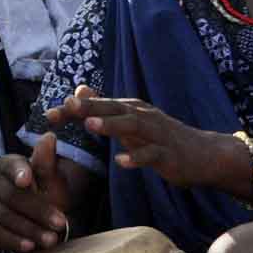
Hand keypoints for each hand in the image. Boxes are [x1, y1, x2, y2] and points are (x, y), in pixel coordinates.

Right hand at [0, 130, 72, 252]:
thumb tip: (48, 136)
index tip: (27, 181)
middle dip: (36, 211)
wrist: (43, 225)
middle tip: (59, 225)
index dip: (18, 172)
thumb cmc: (49, 199)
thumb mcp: (54, 183)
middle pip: (9, 194)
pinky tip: (28, 246)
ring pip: (1, 215)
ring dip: (27, 229)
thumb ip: (48, 163)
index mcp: (8, 165)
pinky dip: (11, 240)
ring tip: (49, 240)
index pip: (9, 164)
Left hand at [47, 85, 240, 190]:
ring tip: (90, 125)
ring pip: (133, 126)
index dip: (74, 109)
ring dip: (111, 125)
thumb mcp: (131, 121)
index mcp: (130, 110)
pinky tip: (122, 162)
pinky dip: (137, 157)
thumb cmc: (162, 138)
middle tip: (67, 105)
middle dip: (90, 106)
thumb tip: (78, 89)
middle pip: (114, 108)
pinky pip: (152, 155)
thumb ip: (104, 108)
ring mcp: (157, 134)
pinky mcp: (168, 155)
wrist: (204, 154)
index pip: (98, 105)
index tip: (48, 115)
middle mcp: (143, 116)